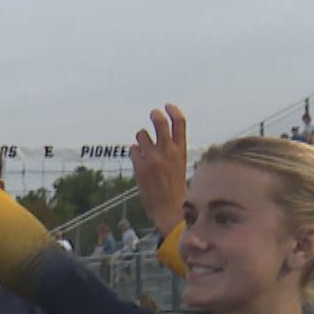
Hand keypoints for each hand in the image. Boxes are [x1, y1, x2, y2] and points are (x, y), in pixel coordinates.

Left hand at [132, 105, 188, 234]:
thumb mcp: (180, 164)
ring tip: (144, 148)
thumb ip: (172, 149)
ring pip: (142, 134)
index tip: (167, 105)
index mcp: (181, 151)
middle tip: (152, 114)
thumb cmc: (175, 187)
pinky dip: (134, 153)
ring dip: (141, 138)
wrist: (170, 209)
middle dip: (155, 115)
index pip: (180, 123)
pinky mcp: (141, 167)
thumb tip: (158, 135)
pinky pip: (133, 150)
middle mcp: (168, 152)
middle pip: (160, 122)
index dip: (173, 110)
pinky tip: (139, 162)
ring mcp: (154, 159)